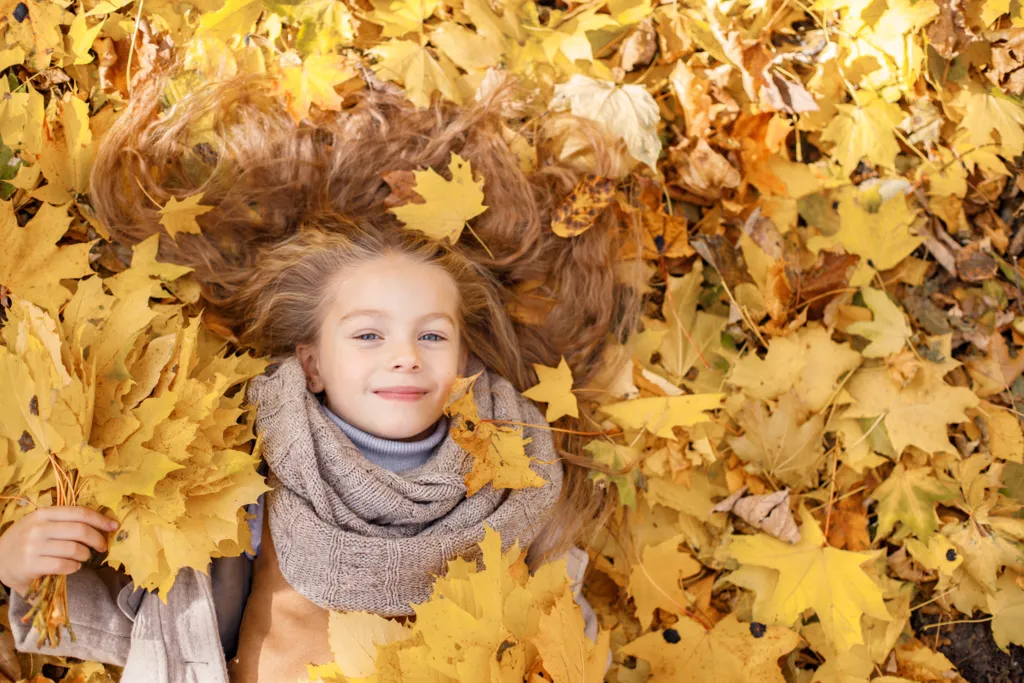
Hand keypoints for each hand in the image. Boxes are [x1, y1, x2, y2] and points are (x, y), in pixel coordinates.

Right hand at [0, 507, 117, 596]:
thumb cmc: (26, 541)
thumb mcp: (41, 524)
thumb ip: (65, 522)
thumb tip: (102, 524)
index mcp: (43, 514)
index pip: (79, 513)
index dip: (100, 519)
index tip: (114, 526)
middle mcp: (38, 528)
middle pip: (80, 531)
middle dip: (98, 539)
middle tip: (102, 547)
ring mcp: (33, 546)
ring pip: (74, 549)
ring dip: (85, 555)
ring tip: (82, 557)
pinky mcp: (31, 565)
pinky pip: (63, 565)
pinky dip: (74, 567)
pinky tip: (72, 567)